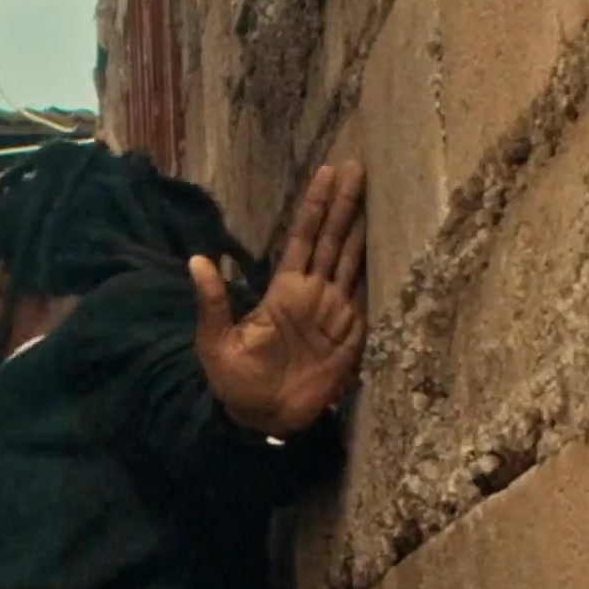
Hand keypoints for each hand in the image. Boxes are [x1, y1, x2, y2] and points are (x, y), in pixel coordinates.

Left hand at [189, 161, 365, 437]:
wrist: (264, 421)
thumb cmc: (236, 384)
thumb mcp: (215, 343)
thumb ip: (212, 303)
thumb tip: (197, 260)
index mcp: (283, 290)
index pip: (303, 237)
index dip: (315, 206)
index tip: (327, 171)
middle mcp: (313, 294)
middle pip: (333, 240)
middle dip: (346, 204)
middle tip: (359, 167)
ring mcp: (335, 314)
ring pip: (353, 261)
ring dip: (364, 229)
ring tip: (377, 195)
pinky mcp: (352, 337)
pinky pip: (369, 299)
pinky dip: (380, 275)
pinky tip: (392, 250)